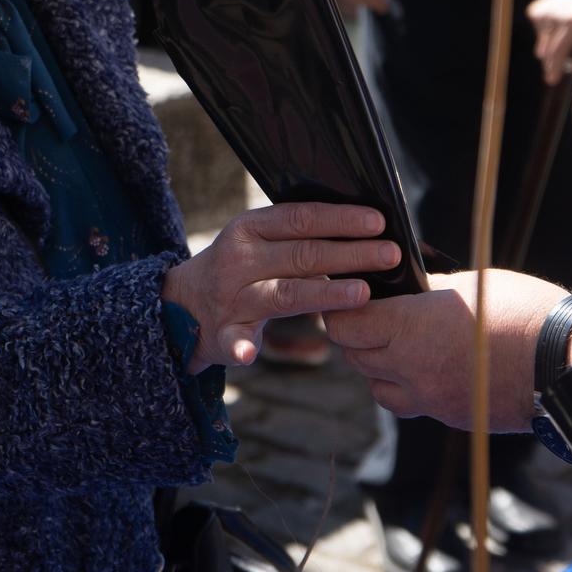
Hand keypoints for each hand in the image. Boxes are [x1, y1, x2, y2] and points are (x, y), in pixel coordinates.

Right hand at [163, 202, 399, 371]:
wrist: (180, 303)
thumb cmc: (241, 268)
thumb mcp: (261, 241)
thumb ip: (301, 236)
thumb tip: (366, 228)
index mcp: (250, 228)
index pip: (301, 218)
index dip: (340, 219)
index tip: (378, 221)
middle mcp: (239, 259)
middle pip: (302, 254)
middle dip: (351, 253)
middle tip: (391, 255)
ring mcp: (231, 297)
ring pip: (283, 294)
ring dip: (323, 293)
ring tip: (361, 294)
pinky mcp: (221, 333)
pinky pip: (231, 341)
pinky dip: (239, 347)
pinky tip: (248, 353)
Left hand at [325, 269, 571, 431]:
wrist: (566, 363)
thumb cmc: (524, 312)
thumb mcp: (470, 284)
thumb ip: (428, 292)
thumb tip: (405, 289)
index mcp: (411, 327)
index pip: (346, 324)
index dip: (341, 310)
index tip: (349, 298)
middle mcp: (411, 366)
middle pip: (355, 354)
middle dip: (355, 335)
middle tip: (368, 315)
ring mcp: (429, 397)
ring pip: (376, 384)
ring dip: (376, 364)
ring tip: (395, 344)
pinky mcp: (448, 415)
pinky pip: (408, 404)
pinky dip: (404, 387)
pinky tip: (422, 369)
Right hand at [525, 0, 571, 85]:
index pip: (560, 50)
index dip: (556, 68)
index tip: (552, 80)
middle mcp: (556, 15)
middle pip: (547, 52)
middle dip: (552, 65)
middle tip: (554, 75)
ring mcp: (543, 12)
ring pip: (542, 46)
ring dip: (551, 51)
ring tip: (564, 40)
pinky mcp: (534, 11)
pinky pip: (538, 35)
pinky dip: (546, 38)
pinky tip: (557, 28)